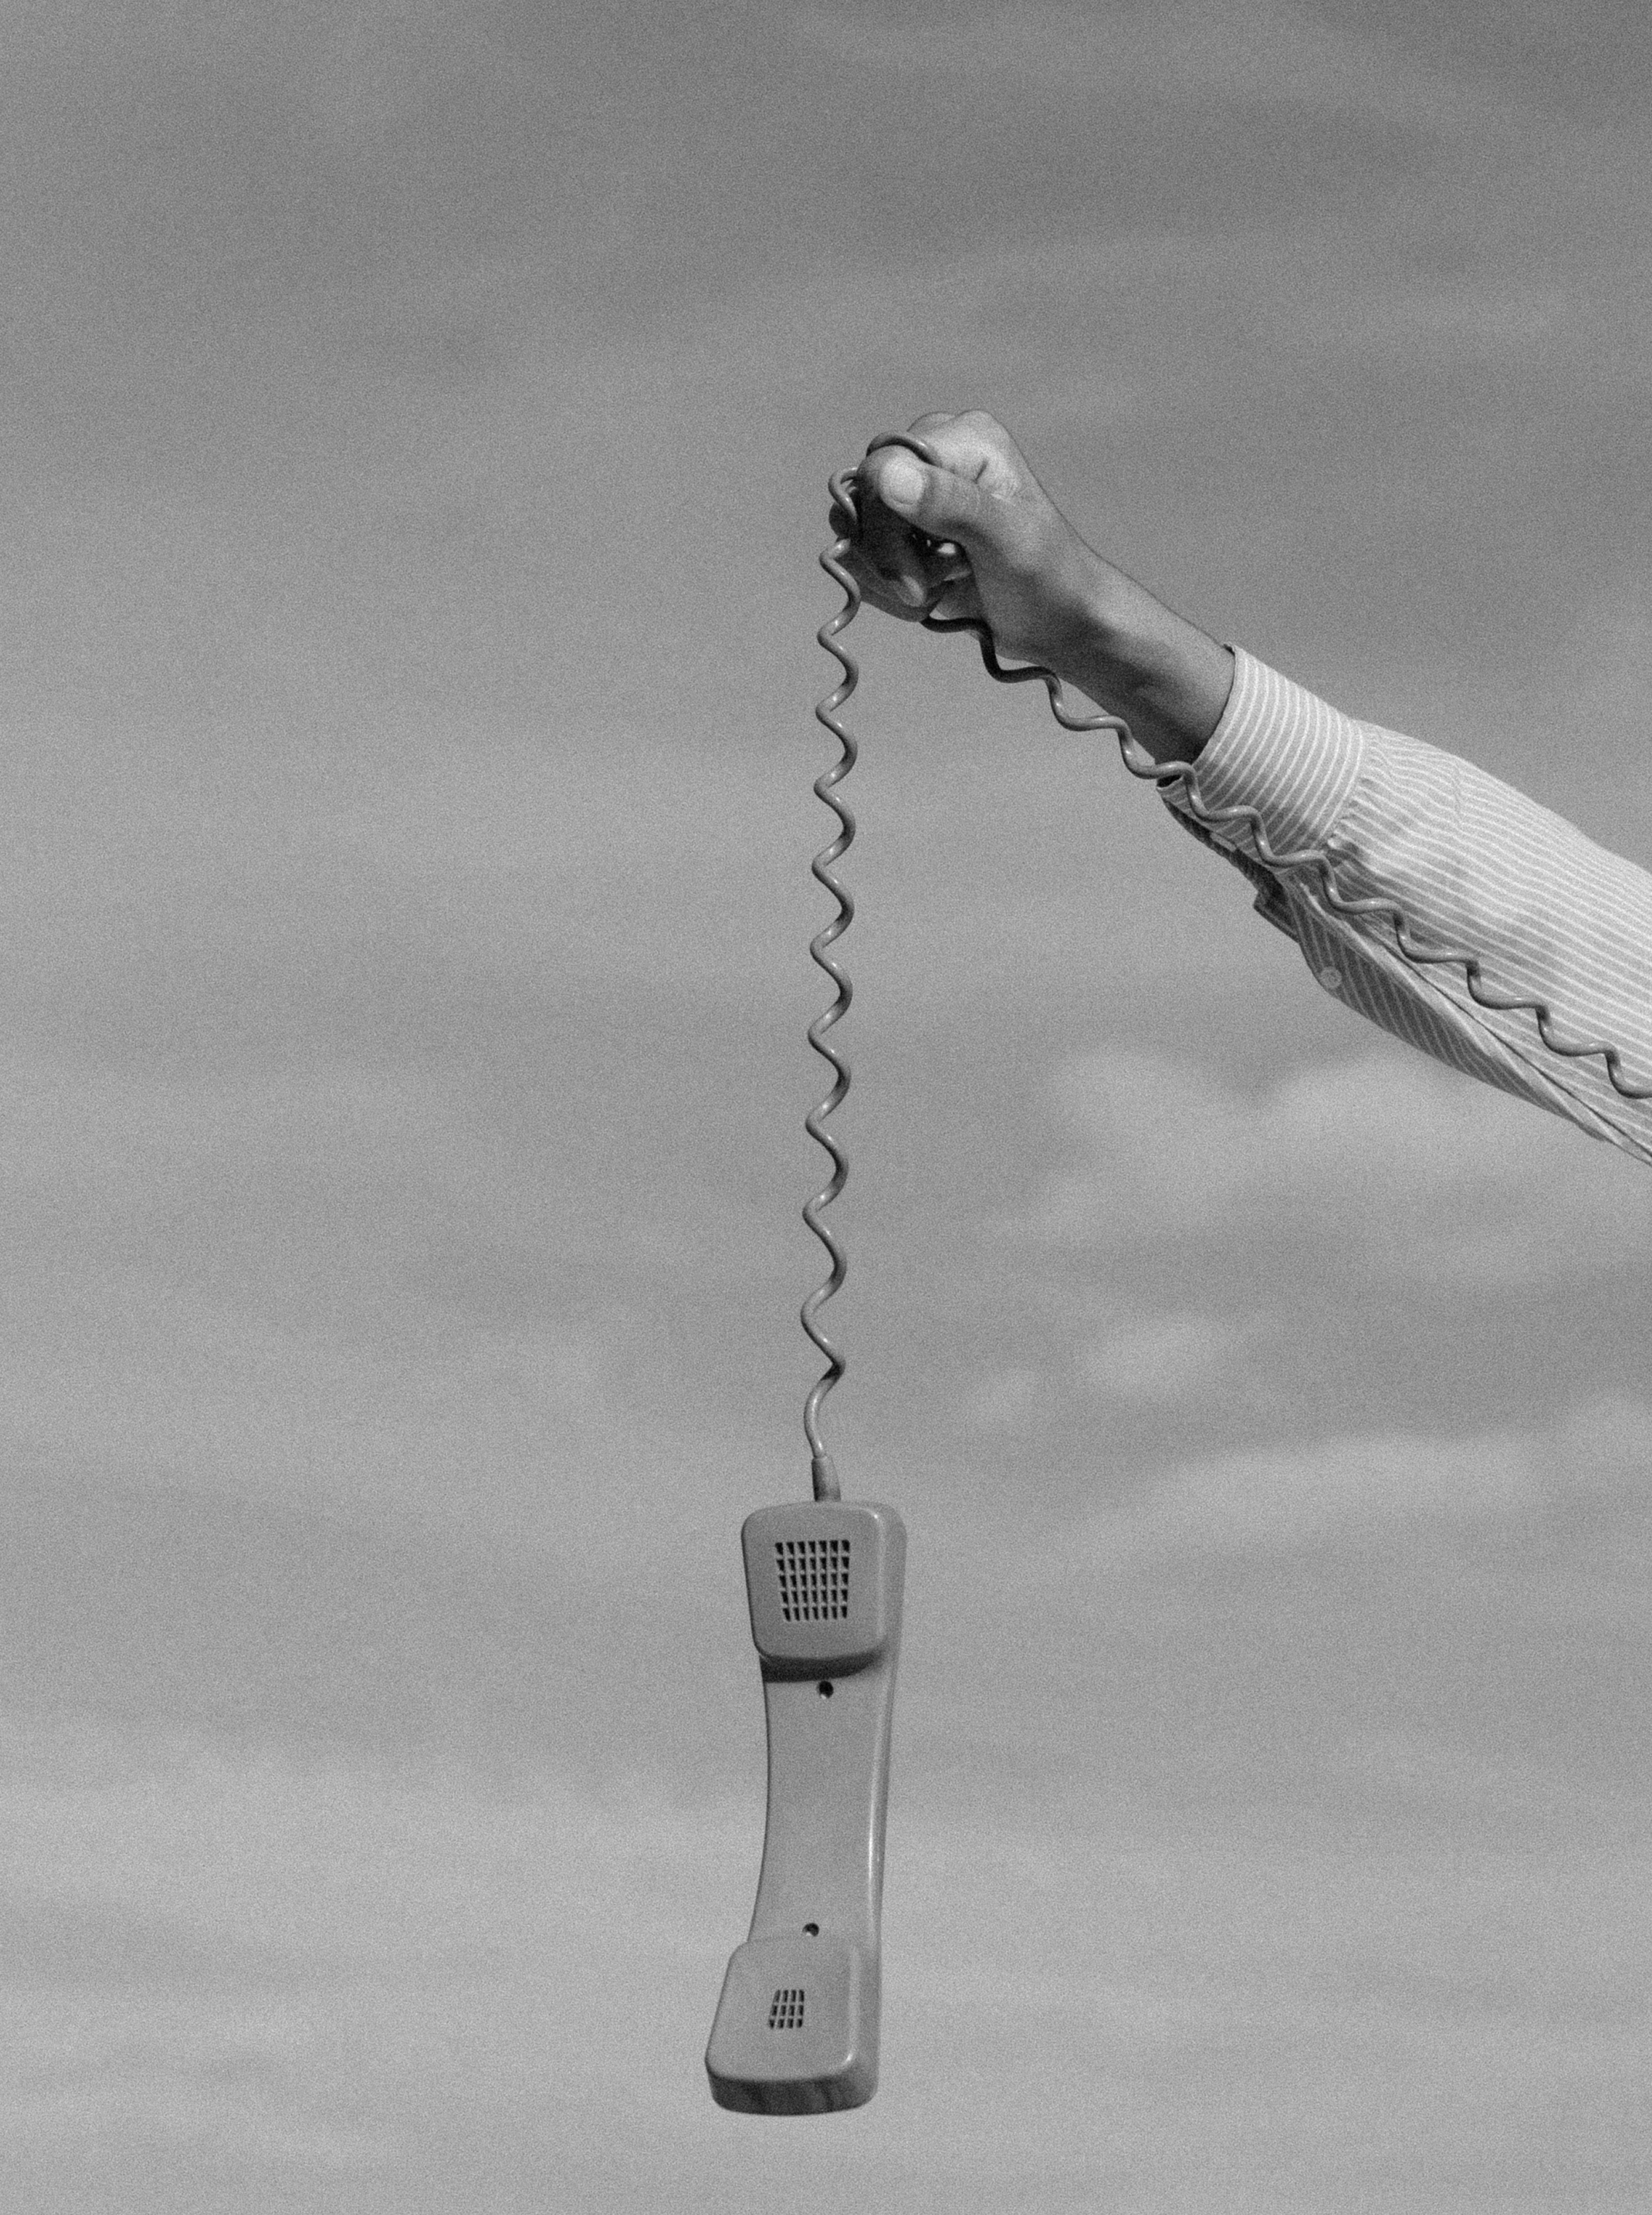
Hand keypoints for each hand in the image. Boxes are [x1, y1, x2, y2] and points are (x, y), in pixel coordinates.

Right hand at [830, 410, 1232, 764]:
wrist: (1061, 624)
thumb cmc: (1049, 579)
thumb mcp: (1005, 540)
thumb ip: (949, 503)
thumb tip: (885, 474)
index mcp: (963, 439)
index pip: (882, 468)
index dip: (885, 529)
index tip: (914, 583)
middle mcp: (935, 457)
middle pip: (865, 501)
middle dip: (889, 558)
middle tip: (927, 593)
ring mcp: (919, 495)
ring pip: (858, 532)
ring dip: (888, 576)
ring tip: (935, 593)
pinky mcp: (909, 531)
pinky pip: (865, 555)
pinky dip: (887, 586)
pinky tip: (927, 595)